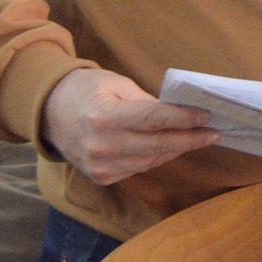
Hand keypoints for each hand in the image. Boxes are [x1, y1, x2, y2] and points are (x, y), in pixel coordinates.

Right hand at [39, 68, 220, 185]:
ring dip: (176, 149)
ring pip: (151, 160)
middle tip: (213, 133)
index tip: (206, 117)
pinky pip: (138, 168)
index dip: (182, 119)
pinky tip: (171, 147)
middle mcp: (101, 146)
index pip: (153, 120)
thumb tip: (180, 113)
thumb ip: (147, 102)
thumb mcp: (116, 85)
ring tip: (198, 139)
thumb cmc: (85, 90)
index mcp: (104, 117)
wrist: (48, 112)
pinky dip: (156, 157)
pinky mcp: (101, 177)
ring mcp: (100, 166)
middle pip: (157, 145)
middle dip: (190, 139)